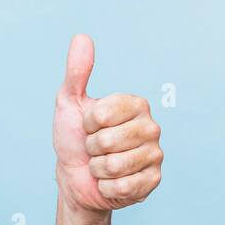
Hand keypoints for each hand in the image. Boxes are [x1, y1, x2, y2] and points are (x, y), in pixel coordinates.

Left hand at [53, 34, 162, 214]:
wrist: (74, 177)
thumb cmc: (73, 138)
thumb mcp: (70, 103)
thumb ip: (77, 72)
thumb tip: (81, 37)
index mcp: (136, 104)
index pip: (102, 115)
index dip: (87, 124)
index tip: (89, 126)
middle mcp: (151, 127)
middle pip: (107, 141)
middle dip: (91, 149)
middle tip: (94, 149)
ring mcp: (155, 155)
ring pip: (114, 166)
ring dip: (98, 170)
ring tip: (101, 165)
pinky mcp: (153, 181)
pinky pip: (122, 187)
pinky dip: (107, 187)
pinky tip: (110, 182)